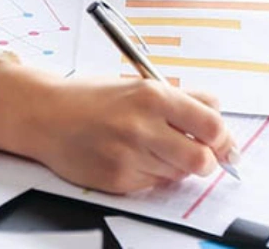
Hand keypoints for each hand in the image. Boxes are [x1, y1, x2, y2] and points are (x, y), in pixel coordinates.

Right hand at [0, 57, 238, 193]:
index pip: (211, 125)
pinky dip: (152, 175)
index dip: (223, 137)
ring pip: (179, 175)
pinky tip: (133, 157)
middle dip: (206, 160)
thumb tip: (216, 107)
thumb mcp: (137, 82)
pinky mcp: (119, 180)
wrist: (46, 114)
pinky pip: (154, 185)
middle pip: (202, 160)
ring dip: (176, 166)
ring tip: (154, 148)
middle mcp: (143, 126)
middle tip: (199, 153)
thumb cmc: (91, 96)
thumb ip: (179, 96)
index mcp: (152, 95)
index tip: (222, 140)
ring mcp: (130, 156)